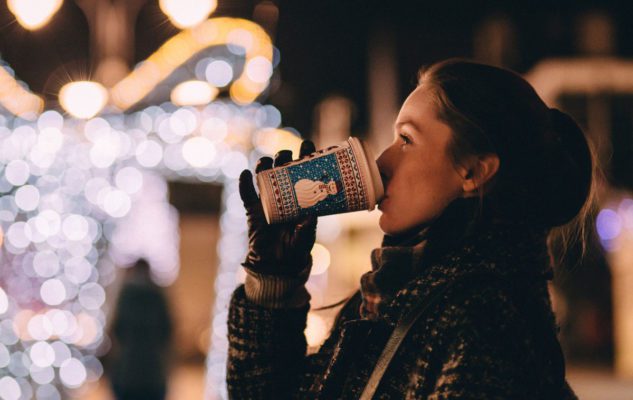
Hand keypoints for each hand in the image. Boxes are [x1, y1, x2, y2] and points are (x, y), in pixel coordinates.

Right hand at [239, 140, 317, 275]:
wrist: (277, 265)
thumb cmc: (296, 248)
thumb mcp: (305, 238)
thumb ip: (307, 227)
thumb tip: (310, 214)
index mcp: (300, 197)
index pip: (303, 172)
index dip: (305, 157)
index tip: (307, 145)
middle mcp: (283, 195)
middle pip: (282, 169)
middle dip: (284, 158)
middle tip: (287, 155)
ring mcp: (267, 201)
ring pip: (264, 177)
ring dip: (264, 166)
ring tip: (266, 162)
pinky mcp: (253, 211)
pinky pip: (246, 195)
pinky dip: (244, 184)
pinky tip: (245, 174)